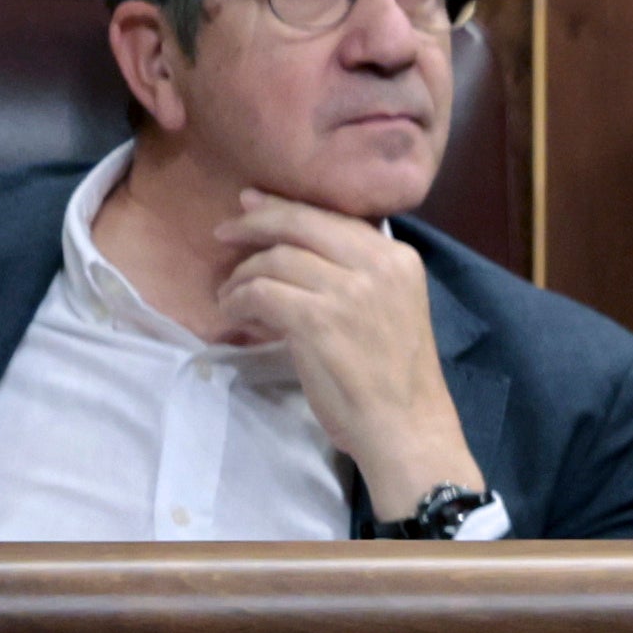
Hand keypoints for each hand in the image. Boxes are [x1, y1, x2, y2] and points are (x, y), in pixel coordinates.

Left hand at [213, 193, 479, 521]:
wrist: (408, 428)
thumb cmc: (398, 378)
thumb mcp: (392, 307)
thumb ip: (359, 273)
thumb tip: (296, 241)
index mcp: (399, 259)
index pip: (333, 217)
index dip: (284, 207)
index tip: (252, 204)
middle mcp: (377, 266)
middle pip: (300, 224)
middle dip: (254, 223)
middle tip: (224, 233)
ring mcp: (348, 292)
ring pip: (274, 259)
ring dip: (242, 274)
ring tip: (230, 293)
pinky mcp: (318, 320)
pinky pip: (261, 292)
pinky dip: (238, 299)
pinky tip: (232, 311)